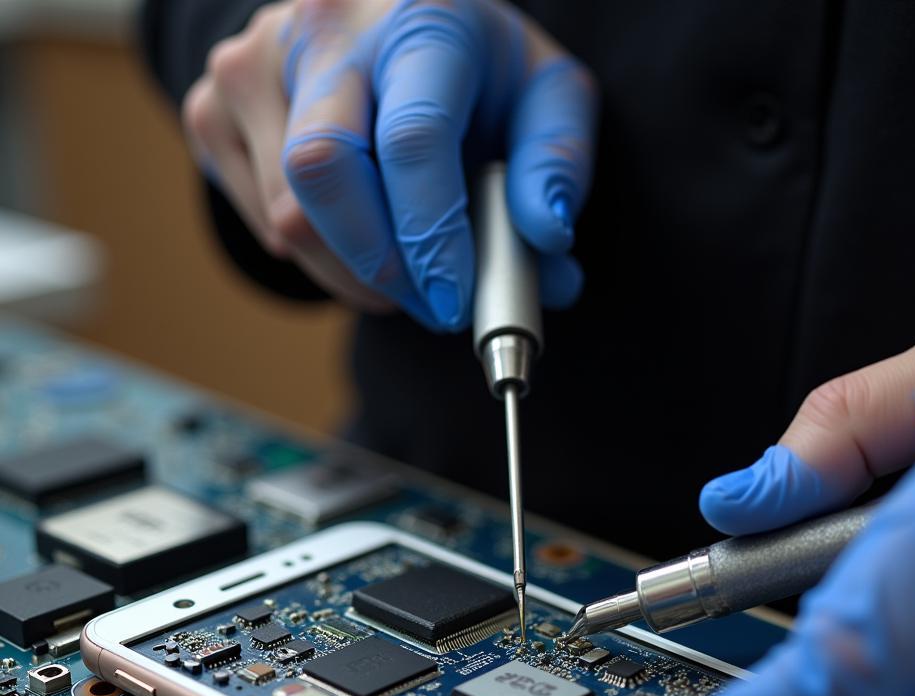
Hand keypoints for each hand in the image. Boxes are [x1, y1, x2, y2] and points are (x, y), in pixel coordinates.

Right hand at [182, 0, 596, 328]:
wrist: (382, 21)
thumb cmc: (474, 69)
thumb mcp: (544, 96)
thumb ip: (557, 163)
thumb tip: (545, 238)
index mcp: (419, 16)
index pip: (412, 140)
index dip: (433, 239)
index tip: (456, 302)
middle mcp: (323, 27)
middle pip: (322, 174)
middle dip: (381, 267)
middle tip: (430, 304)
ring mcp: (254, 63)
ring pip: (289, 218)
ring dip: (356, 275)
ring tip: (407, 266)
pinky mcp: (214, 107)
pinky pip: (262, 223)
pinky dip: (317, 256)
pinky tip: (357, 232)